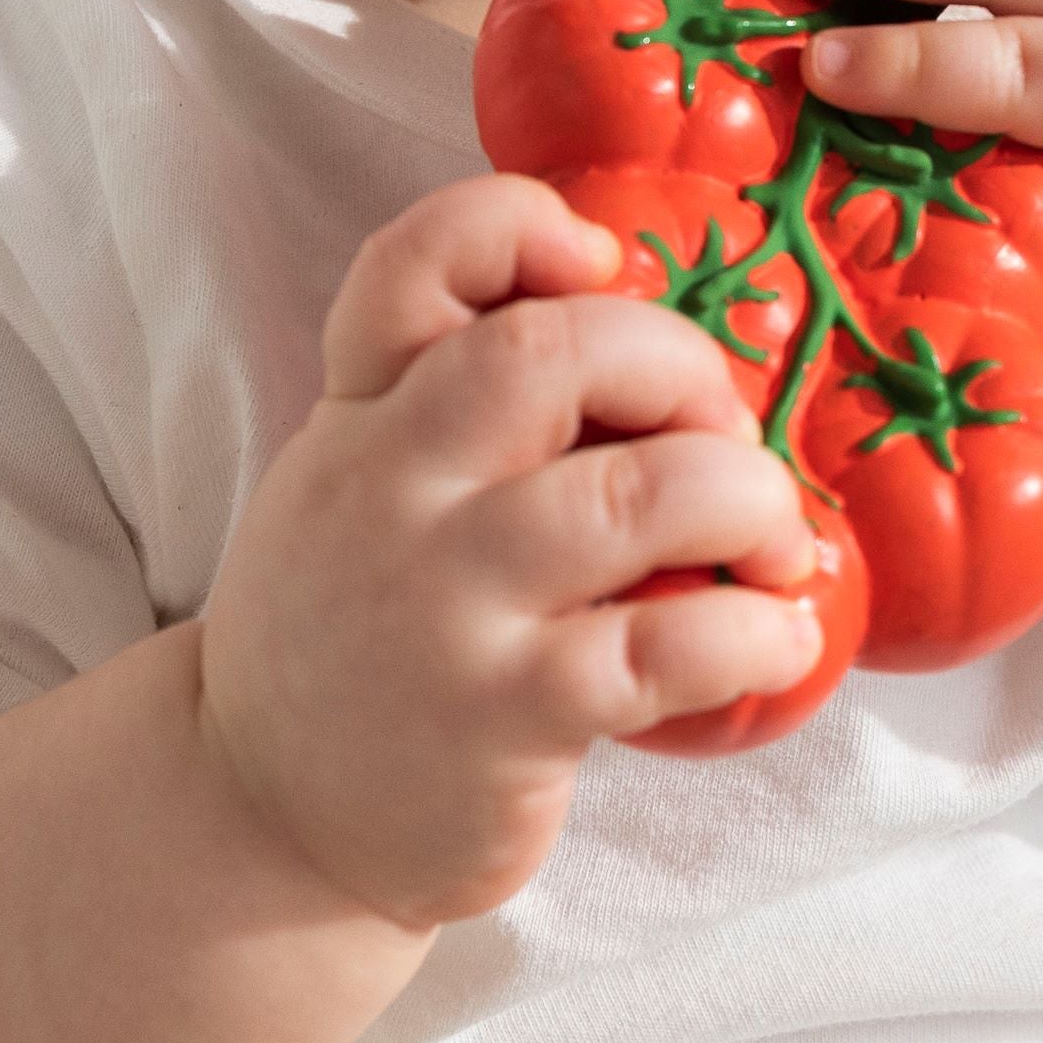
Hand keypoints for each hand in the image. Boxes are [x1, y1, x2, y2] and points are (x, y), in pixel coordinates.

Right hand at [194, 175, 819, 924]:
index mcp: (361, 413)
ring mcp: (445, 605)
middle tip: (723, 436)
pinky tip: (779, 635)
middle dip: (682, 368)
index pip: (416, 263)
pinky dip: (756, 630)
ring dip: (748, 499)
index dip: (521, 226)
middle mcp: (391, 491)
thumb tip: (653, 346)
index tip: (602, 263)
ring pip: (636, 493)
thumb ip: (452, 402)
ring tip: (773, 543)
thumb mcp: (357, 480)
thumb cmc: (354, 627)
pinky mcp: (504, 719)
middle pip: (555, 352)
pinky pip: (664, 648)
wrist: (263, 817)